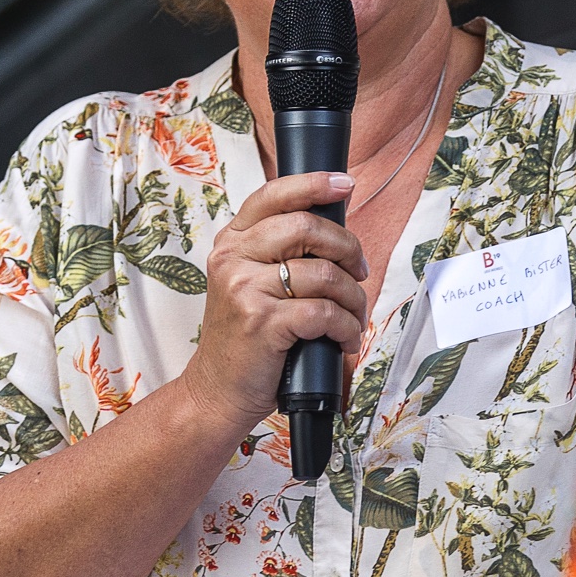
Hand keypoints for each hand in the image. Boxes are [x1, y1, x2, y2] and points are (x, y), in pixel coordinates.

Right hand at [182, 171, 368, 432]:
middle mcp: (232, 258)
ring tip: (354, 317)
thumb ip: (279, 254)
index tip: (345, 185)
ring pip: (323, 274)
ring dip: (353, 298)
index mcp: (231, 242)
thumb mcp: (249, 284)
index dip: (313, 184)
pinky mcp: (262, 322)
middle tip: (360, 271)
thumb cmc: (244, 340)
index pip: (273, 196)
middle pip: (306, 227)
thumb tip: (337, 229)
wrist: (215, 392)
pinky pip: (324, 312)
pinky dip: (346, 327)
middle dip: (347, 247)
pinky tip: (345, 339)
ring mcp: (245, 288)